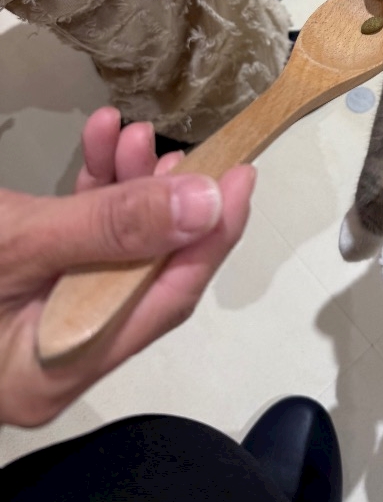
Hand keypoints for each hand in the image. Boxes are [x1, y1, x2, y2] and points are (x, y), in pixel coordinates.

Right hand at [0, 107, 254, 426]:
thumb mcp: (17, 243)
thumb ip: (110, 228)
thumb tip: (205, 203)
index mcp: (55, 369)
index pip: (162, 302)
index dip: (211, 239)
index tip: (242, 178)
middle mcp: (55, 354)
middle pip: (143, 273)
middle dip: (166, 202)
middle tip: (190, 146)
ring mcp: (39, 320)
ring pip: (111, 248)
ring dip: (125, 186)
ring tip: (125, 132)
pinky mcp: (25, 286)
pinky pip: (75, 240)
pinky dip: (89, 193)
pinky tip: (97, 146)